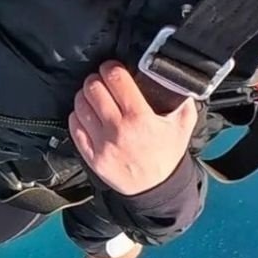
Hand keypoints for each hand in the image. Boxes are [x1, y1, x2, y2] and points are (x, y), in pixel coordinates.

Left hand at [69, 62, 197, 196]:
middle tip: (101, 80)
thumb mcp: (183, 126)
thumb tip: (179, 79)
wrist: (155, 190)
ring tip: (92, 96)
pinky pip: (74, 127)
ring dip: (85, 96)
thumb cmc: (167, 156)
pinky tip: (87, 114)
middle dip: (96, 79)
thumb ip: (183, 101)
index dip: (110, 67)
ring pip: (80, 105)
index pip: (115, 79)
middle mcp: (117, 129)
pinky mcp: (91, 156)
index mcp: (140, 118)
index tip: (112, 67)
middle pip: (93, 89)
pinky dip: (77, 116)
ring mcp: (101, 144)